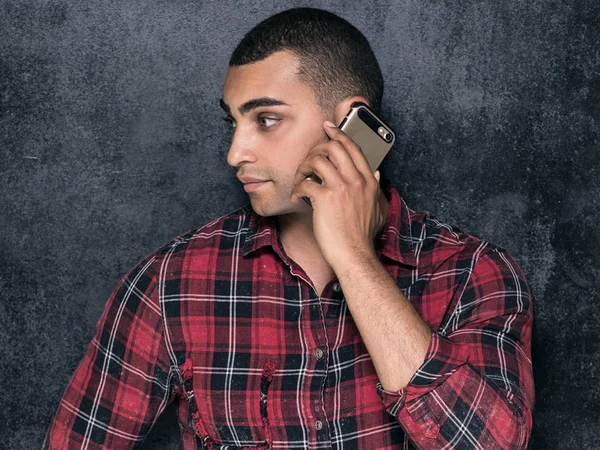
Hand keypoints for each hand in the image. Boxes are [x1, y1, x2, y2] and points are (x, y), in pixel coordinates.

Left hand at [291, 121, 385, 268]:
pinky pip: (306, 182)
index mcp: (368, 181)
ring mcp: (341, 187)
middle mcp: (356, 180)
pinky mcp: (325, 198)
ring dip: (304, 167)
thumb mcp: (378, 208)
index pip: (353, 147)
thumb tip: (377, 173)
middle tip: (308, 160)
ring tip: (301, 180)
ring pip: (317, 159)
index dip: (338, 133)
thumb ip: (376, 188)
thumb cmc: (362, 235)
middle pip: (333, 147)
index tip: (328, 127)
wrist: (354, 254)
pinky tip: (298, 197)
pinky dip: (297, 188)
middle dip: (316, 149)